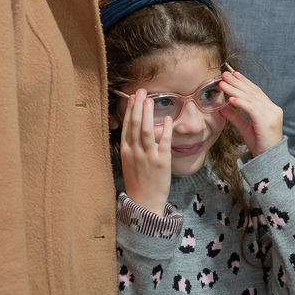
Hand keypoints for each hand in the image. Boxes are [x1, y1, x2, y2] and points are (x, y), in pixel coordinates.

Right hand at [120, 91, 172, 213]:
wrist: (144, 203)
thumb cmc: (138, 182)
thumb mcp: (129, 163)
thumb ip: (132, 146)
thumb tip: (135, 128)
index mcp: (126, 151)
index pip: (127, 126)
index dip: (130, 110)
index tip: (132, 97)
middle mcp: (135, 152)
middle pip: (135, 124)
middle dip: (138, 106)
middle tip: (142, 91)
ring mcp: (148, 156)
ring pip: (146, 130)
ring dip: (148, 113)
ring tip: (150, 99)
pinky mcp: (162, 162)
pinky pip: (163, 142)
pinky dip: (166, 129)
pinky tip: (168, 118)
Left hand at [220, 68, 282, 155]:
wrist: (269, 161)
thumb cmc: (259, 145)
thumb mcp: (245, 128)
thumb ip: (235, 116)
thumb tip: (222, 107)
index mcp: (270, 109)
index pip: (256, 91)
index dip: (244, 82)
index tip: (233, 74)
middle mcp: (273, 109)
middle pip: (253, 92)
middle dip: (238, 82)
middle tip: (225, 74)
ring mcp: (272, 115)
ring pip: (251, 98)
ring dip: (235, 89)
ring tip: (223, 84)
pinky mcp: (267, 122)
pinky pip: (252, 109)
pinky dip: (241, 102)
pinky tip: (231, 98)